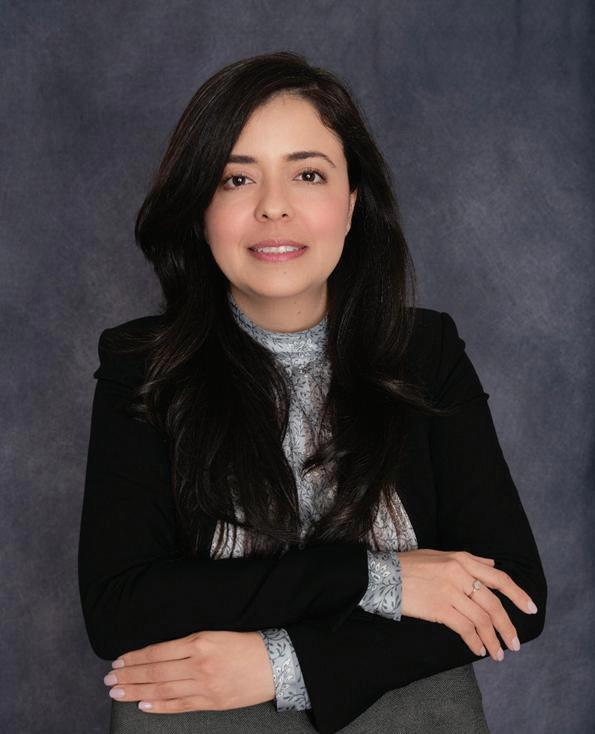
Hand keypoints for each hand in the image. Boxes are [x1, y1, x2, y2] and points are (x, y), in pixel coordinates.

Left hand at [103, 630, 274, 712]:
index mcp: (200, 641)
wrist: (276, 662)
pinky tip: (143, 705)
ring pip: (162, 689)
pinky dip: (159, 706)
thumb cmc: (247, 643)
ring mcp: (205, 685)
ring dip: (136, 691)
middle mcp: (199, 663)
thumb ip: (190, 642)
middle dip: (129, 676)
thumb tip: (159, 652)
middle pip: (155, 671)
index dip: (135, 657)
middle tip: (109, 679)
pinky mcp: (212, 702)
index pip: (158, 651)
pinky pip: (179, 706)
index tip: (119, 661)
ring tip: (117, 692)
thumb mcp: (217, 633)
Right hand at [397, 548, 537, 661]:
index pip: (498, 578)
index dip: (518, 595)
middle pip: (493, 603)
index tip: (531, 610)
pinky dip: (475, 641)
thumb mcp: (439, 555)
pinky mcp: (438, 607)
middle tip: (515, 643)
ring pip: (481, 619)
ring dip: (493, 640)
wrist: (382, 574)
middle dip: (507, 626)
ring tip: (498, 653)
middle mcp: (459, 573)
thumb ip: (469, 560)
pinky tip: (478, 650)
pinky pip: (464, 628)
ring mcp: (449, 590)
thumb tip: (492, 565)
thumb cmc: (410, 565)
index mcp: (461, 559)